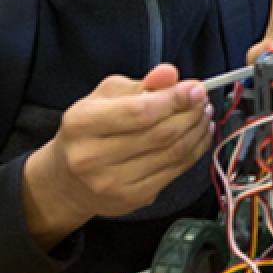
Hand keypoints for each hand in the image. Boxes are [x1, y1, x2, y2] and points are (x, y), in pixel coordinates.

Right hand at [21, 64, 213, 249]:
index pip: (139, 112)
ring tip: (205, 114)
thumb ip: (142, 84)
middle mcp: (92, 157)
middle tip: (203, 100)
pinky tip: (200, 134)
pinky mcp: (132, 198)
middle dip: (191, 113)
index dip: (175, 99)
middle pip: (161, 133)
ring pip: (173, 153)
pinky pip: (176, 170)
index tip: (196, 88)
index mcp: (82, 124)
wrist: (68, 179)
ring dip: (198, 130)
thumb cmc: (91, 130)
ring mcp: (113, 182)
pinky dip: (196, 150)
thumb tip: (170, 74)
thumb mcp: (107, 97)